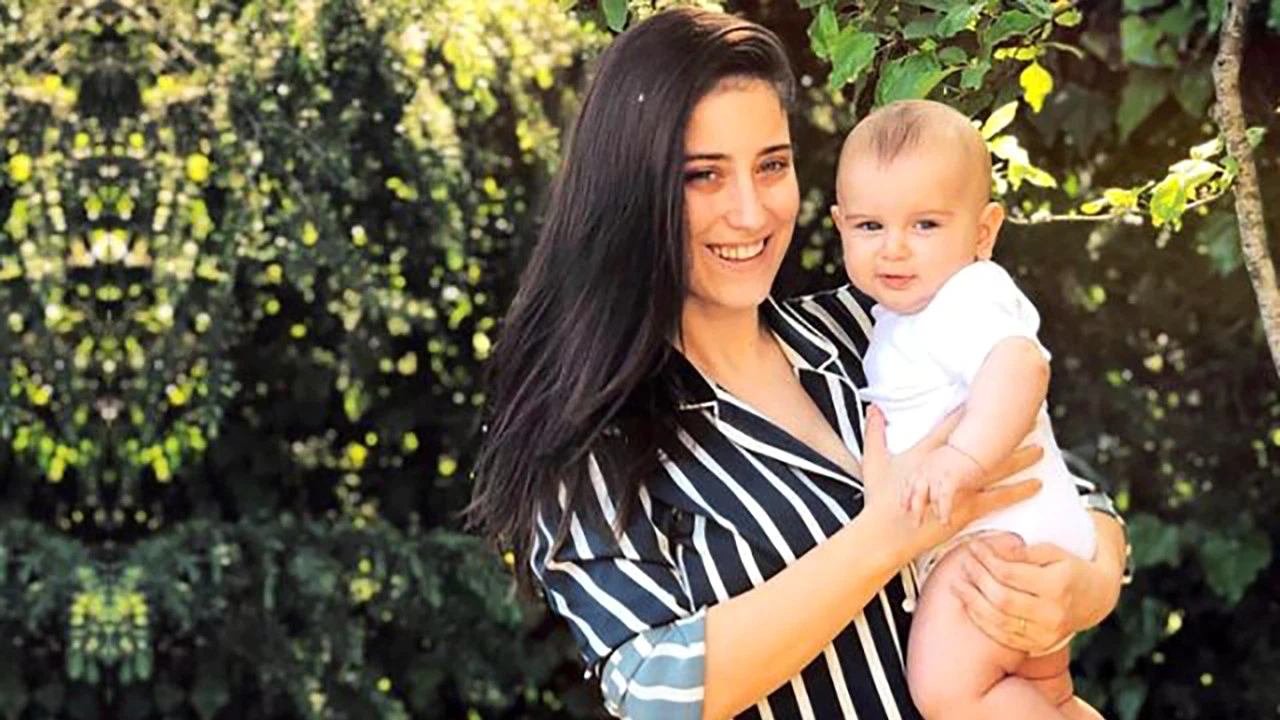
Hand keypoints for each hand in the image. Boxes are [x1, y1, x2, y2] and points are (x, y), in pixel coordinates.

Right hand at [862, 406, 1042, 563]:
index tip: (985, 396)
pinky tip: (1036, 485)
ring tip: (1040, 449)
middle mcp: (948, 468)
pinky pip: (998, 498)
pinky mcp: (967, 509)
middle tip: (1027, 419)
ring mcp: (960, 489)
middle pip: (983, 444)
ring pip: (996, 469)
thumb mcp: (874, 461)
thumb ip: (875, 432)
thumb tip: (873, 407)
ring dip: (1019, 459)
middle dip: (1006, 431)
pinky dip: (1018, 491)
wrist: (885, 532)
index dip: (970, 411)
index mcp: (927, 454)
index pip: (952, 428)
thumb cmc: (879, 499)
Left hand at [902, 444, 986, 528]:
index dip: (905, 496)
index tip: (904, 508)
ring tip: (935, 524)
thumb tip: (931, 492)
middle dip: (915, 509)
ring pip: (929, 498)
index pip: (908, 482)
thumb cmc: (959, 456)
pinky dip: (943, 512)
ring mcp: (936, 474)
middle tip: (915, 524)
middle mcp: (926, 470)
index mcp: (923, 466)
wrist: (972, 445)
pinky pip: (943, 499)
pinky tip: (945, 522)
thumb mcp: (939, 463)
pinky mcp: (949, 478)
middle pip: (915, 493)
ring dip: (931, 512)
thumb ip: (932, 475)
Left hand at [951, 532, 1117, 654]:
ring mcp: (1045, 633)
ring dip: (972, 601)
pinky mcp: (1038, 644)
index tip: (975, 547)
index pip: (1010, 574)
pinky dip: (981, 620)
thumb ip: (1025, 551)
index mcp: (1058, 586)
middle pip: (1001, 598)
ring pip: (998, 620)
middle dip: (977, 578)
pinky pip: (1002, 636)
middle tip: (965, 563)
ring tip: (957, 584)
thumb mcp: (1055, 552)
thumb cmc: (1070, 569)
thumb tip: (997, 550)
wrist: (1094, 598)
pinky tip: (969, 605)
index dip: (987, 560)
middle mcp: (1052, 613)